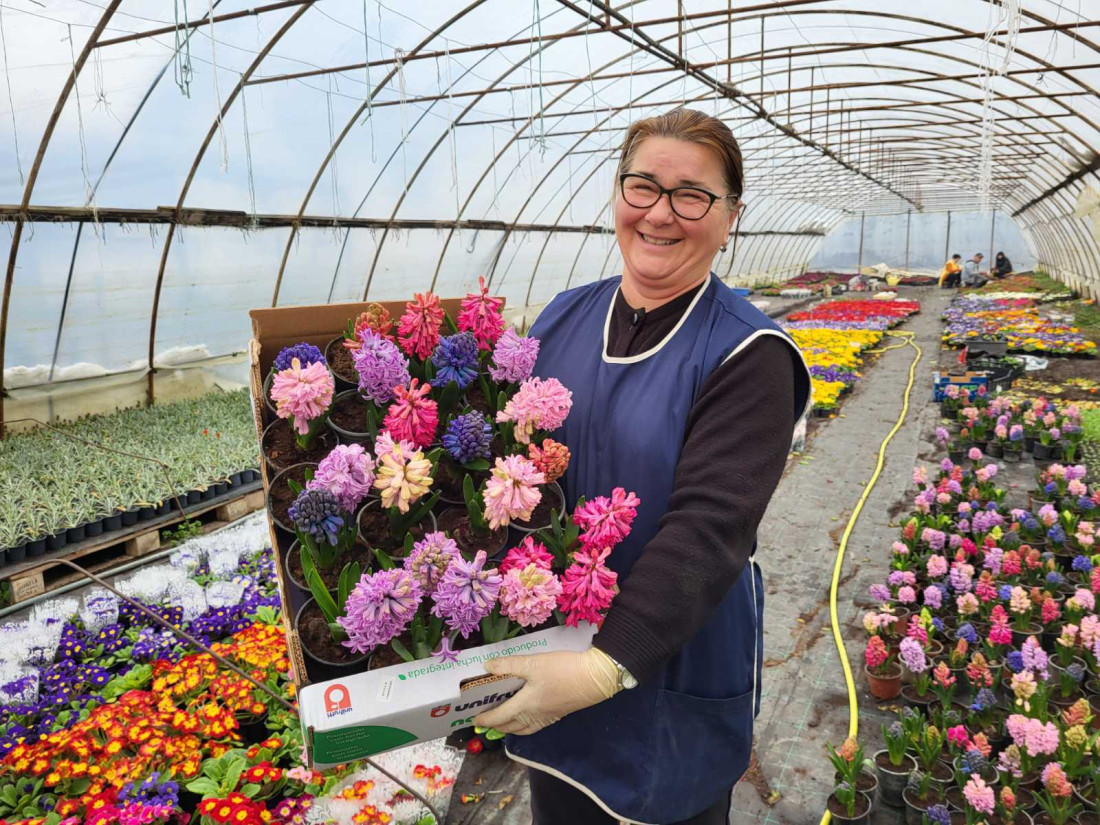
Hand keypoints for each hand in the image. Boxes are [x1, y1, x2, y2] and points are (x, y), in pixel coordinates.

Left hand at [472, 648, 620, 734]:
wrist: (595, 678)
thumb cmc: (563, 669)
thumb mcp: (534, 663)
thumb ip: (509, 665)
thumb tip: (488, 666)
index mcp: (525, 705)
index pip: (500, 716)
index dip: (486, 718)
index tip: (475, 718)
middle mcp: (534, 715)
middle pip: (510, 727)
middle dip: (495, 725)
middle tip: (485, 718)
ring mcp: (547, 717)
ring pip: (523, 729)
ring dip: (509, 728)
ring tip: (503, 720)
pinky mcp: (558, 714)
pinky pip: (534, 726)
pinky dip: (524, 726)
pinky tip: (526, 716)